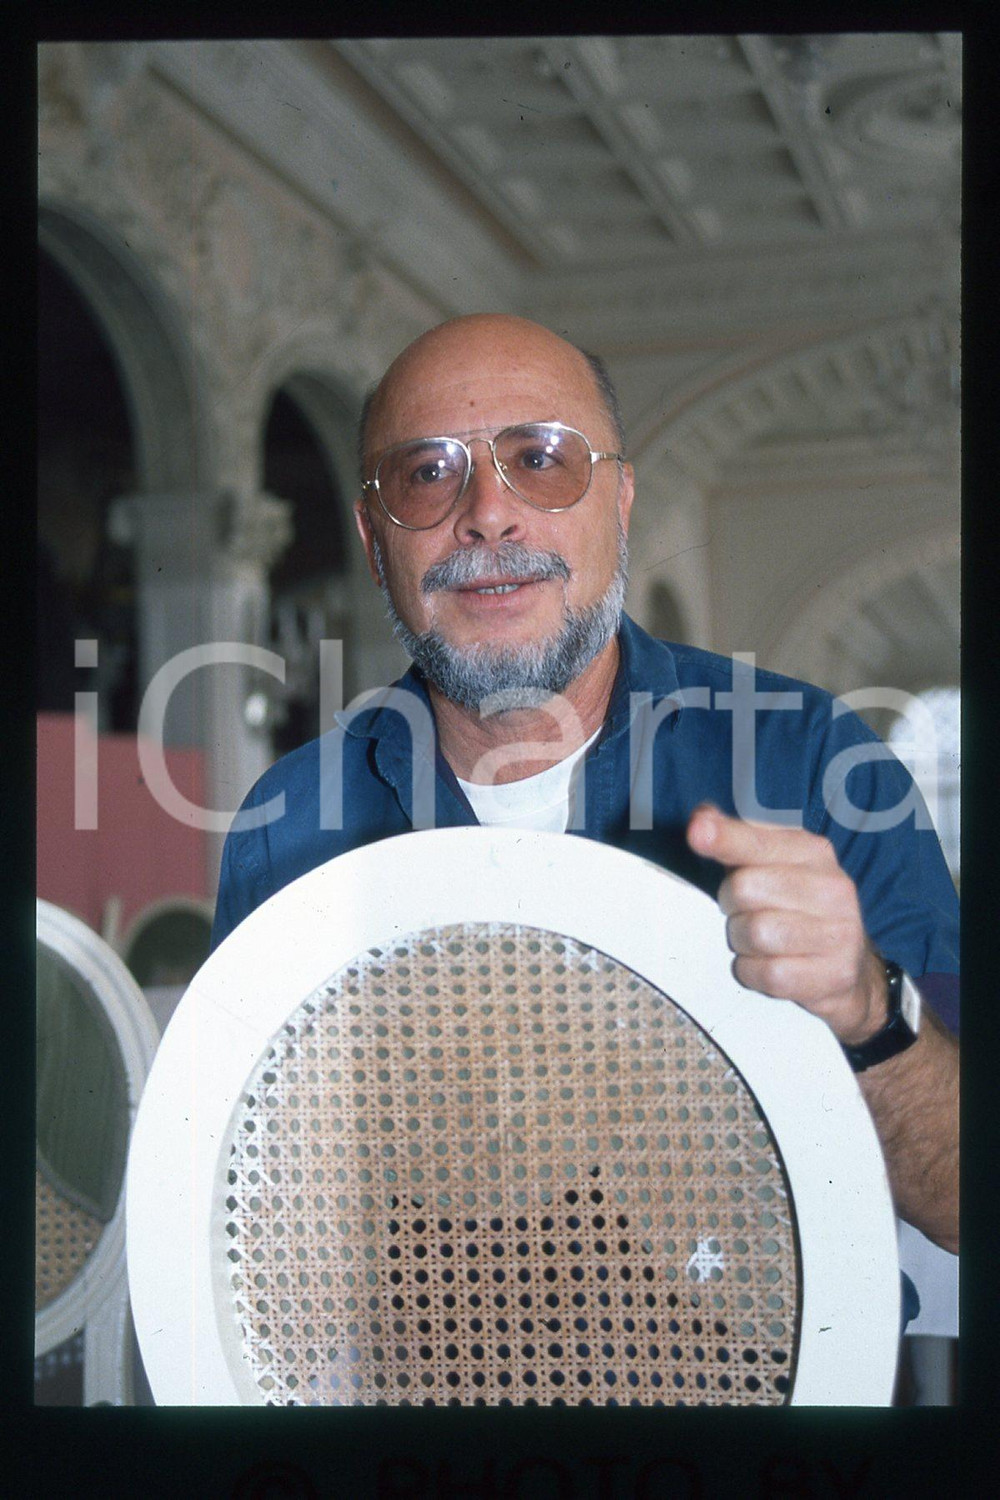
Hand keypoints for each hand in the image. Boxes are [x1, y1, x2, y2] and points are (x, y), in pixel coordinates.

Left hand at [685, 803, 888, 1044]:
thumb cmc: (795, 908)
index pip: (759, 842)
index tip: (697, 833)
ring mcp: (839, 932)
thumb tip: (701, 819)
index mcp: (813, 852)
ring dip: (741, 943)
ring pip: (754, 933)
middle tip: (745, 913)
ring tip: (758, 942)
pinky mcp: (835, 974)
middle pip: (744, 888)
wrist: (849, 965)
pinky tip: (768, 966)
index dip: (725, 838)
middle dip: (731, 905)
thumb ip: (735, 841)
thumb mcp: (770, 867)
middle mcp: (833, 888)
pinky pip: (767, 974)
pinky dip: (754, 973)